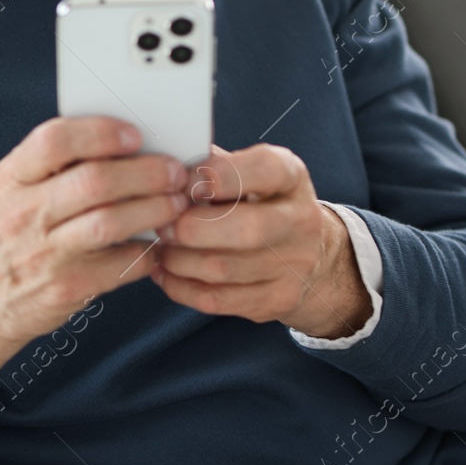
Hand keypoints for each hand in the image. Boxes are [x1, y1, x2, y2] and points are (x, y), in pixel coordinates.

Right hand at [0, 116, 189, 413]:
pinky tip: (157, 245)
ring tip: (176, 203)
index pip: (53, 141)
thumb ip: (45, 166)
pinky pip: (119, 265)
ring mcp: (44, 254)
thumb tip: (114, 141)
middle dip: (146, 173)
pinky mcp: (66, 288)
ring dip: (154, 209)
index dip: (100, 133)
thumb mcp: (4, 192)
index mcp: (10, 179)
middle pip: (94, 181)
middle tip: (175, 171)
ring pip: (111, 222)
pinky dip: (146, 253)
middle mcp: (23, 214)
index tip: (134, 134)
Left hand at [151, 143, 369, 338]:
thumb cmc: (259, 201)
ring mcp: (295, 264)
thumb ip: (211, 164)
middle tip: (161, 224)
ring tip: (159, 248)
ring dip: (179, 260)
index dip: (217, 175)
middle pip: (245, 228)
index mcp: (290, 176)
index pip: (263, 170)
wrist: (306, 250)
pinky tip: (165, 273)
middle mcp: (301, 220)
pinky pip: (218, 300)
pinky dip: (181, 287)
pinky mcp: (279, 299)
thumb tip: (164, 165)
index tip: (181, 181)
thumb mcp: (247, 171)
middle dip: (191, 228)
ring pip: (223, 268)